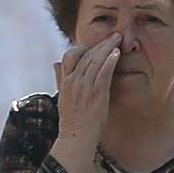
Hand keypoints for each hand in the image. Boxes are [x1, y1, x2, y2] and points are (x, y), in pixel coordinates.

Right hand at [52, 37, 119, 172]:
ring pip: (95, 60)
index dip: (83, 46)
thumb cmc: (72, 119)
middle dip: (101, 43)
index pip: (71, 55)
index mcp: (65, 81)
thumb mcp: (62, 96)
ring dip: (108, 47)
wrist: (76, 136)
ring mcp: (84, 86)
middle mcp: (73, 81)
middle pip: (86, 54)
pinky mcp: (96, 93)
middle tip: (113, 35)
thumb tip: (55, 63)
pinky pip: (103, 72)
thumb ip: (60, 78)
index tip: (95, 44)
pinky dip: (110, 61)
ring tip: (118, 39)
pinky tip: (116, 53)